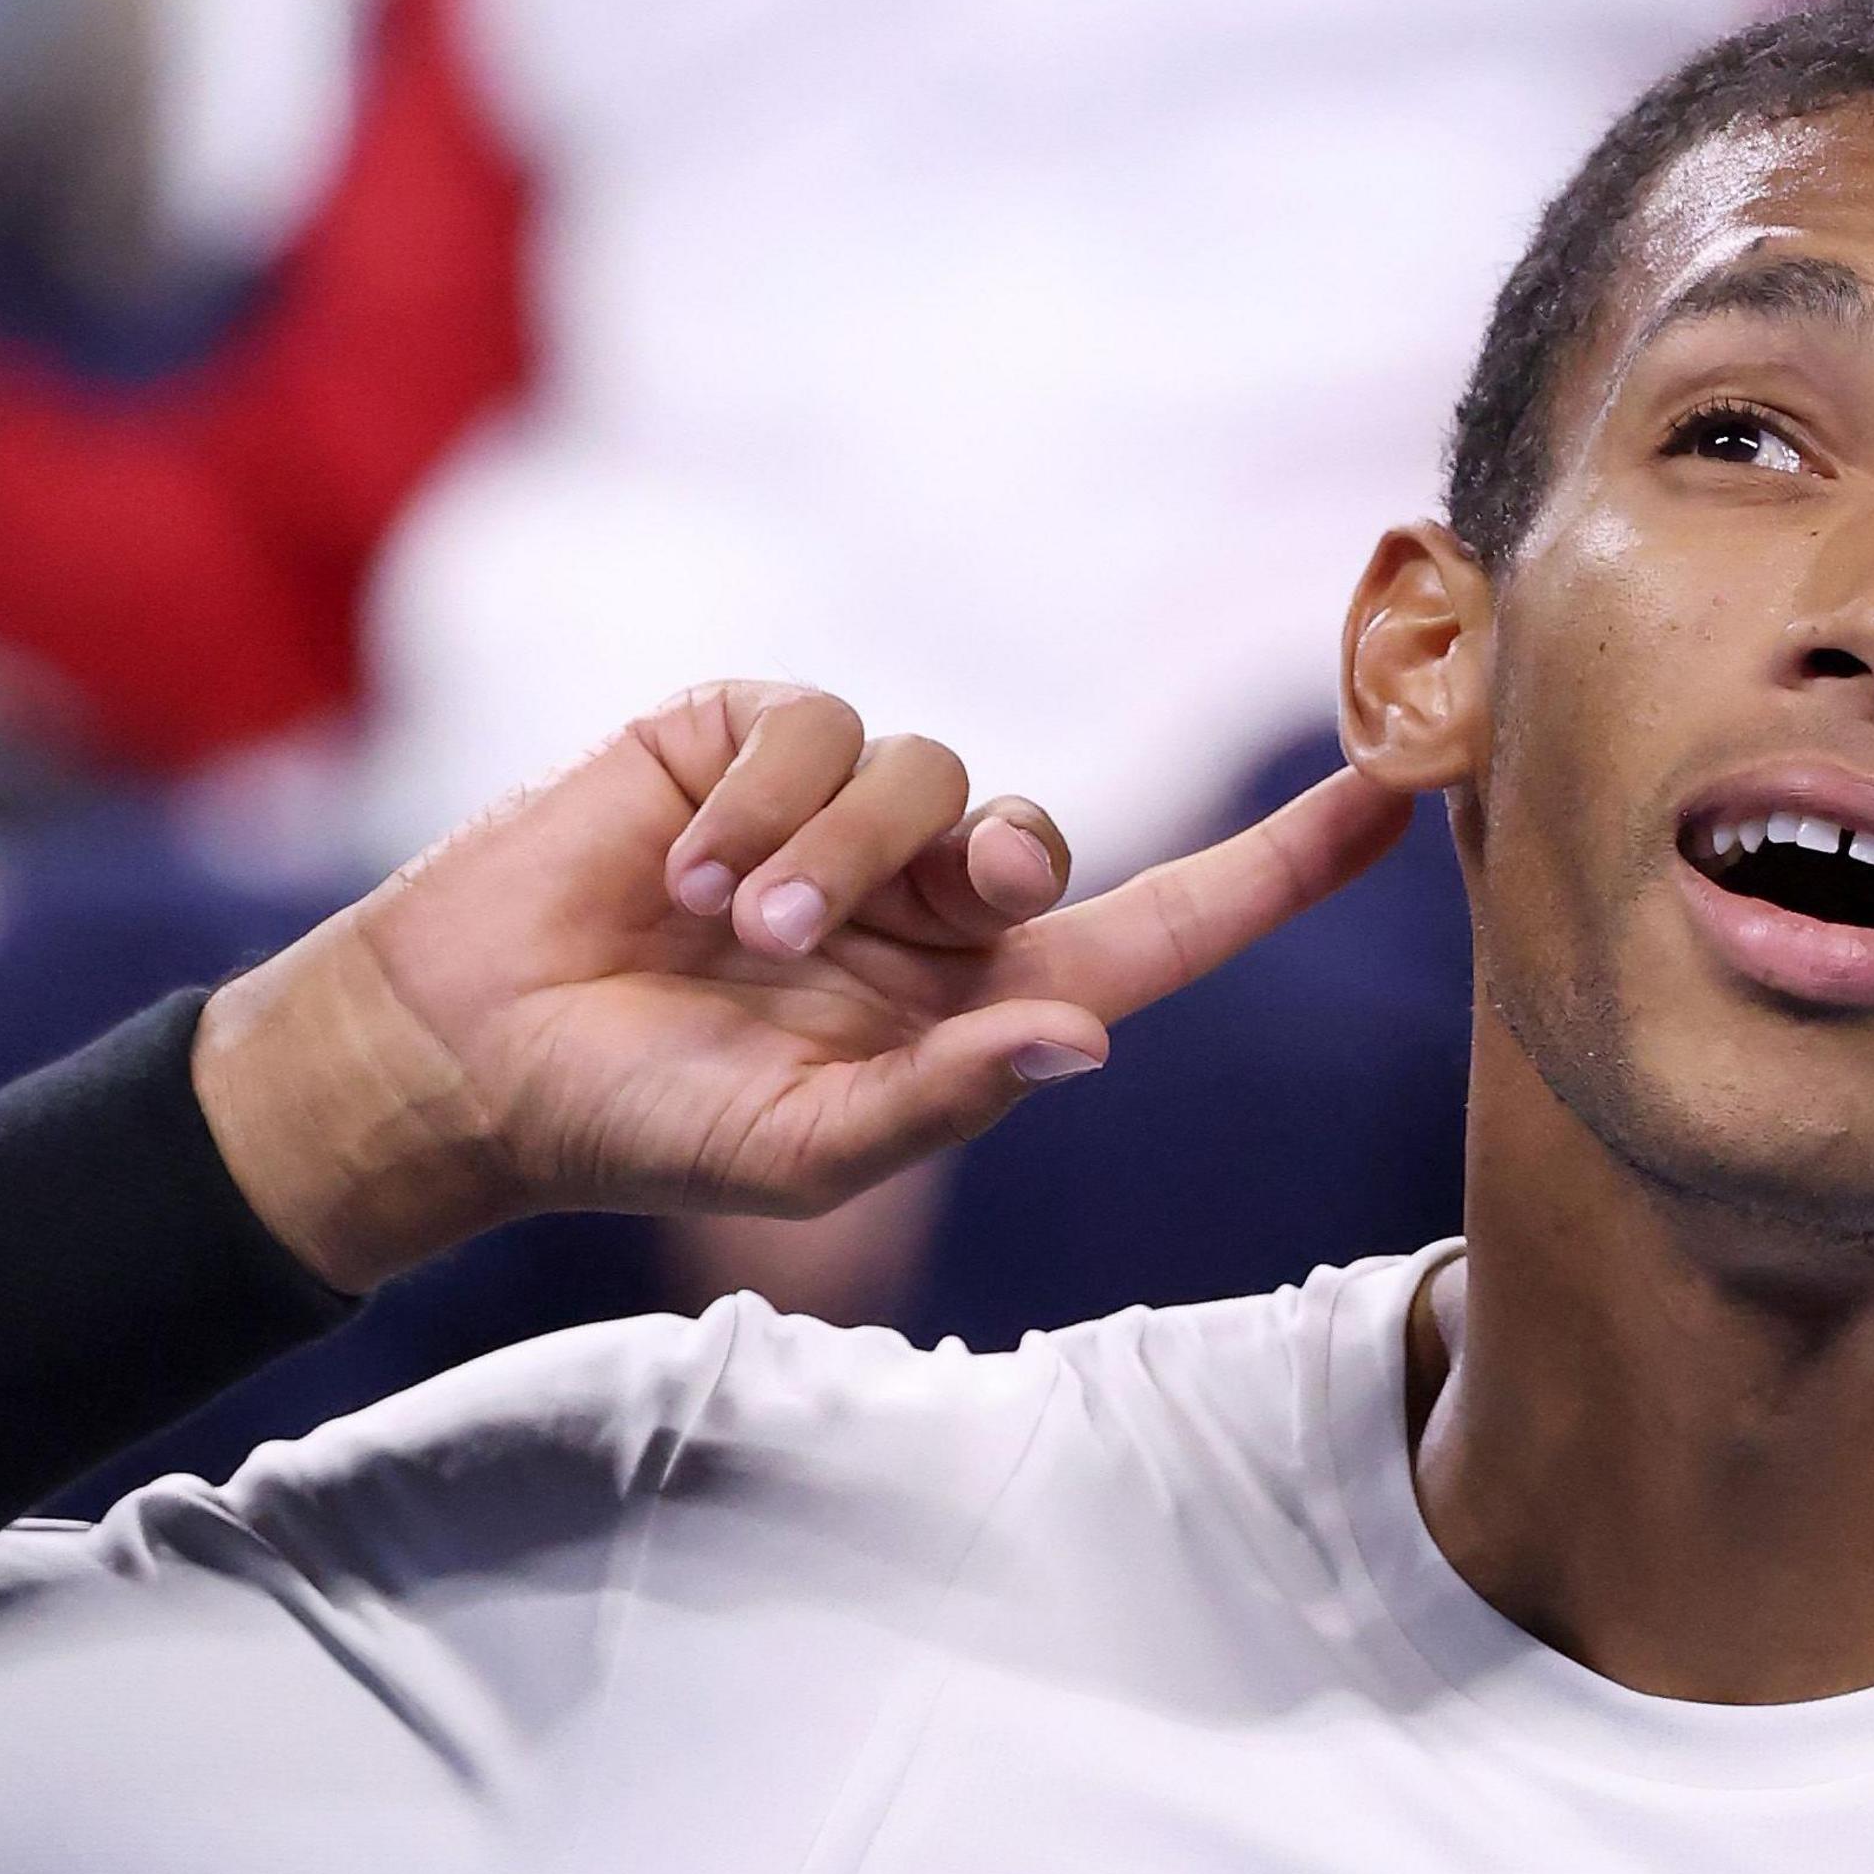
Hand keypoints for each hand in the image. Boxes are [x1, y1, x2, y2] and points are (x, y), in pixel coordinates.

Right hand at [198, 683, 1416, 1292]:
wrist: (469, 1050)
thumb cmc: (642, 1121)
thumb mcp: (802, 1148)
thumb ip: (945, 1097)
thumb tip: (1088, 1044)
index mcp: (979, 1003)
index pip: (1171, 927)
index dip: (1285, 861)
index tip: (1405, 783)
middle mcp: (928, 901)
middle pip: (1038, 834)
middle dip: (998, 858)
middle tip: (930, 908)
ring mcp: (839, 814)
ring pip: (923, 767)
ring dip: (832, 852)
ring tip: (727, 928)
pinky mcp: (746, 739)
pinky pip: (810, 725)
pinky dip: (756, 802)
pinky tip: (680, 866)